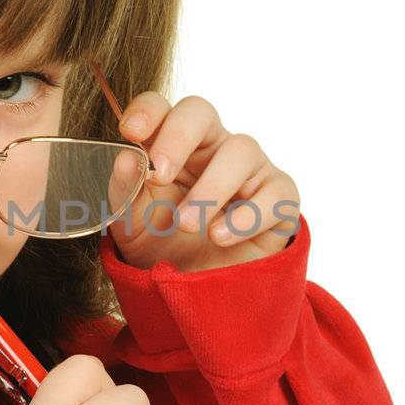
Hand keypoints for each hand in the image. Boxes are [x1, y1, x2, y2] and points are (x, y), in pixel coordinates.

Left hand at [108, 93, 300, 272]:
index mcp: (171, 146)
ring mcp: (250, 170)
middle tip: (160, 174)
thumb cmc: (167, 247)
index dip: (147, 111)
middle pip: (201, 112)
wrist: (200, 295)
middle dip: (178, 137)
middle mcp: (212, 148)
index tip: (129, 131)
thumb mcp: (134, 227)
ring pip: (241, 150)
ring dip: (211, 188)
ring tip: (189, 225)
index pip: (161, 109)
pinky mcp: (280, 200)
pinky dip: (246, 216)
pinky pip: (274, 193)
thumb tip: (124, 160)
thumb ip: (125, 195)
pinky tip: (220, 237)